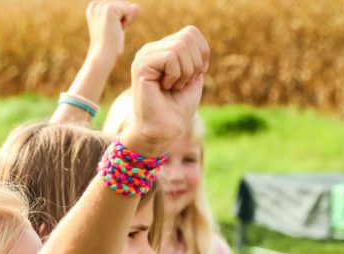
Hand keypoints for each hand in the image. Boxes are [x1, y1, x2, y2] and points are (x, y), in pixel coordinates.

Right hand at [86, 0, 137, 64]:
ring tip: (115, 30)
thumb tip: (137, 6)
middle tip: (113, 31)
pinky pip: (129, 10)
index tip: (111, 28)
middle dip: (124, 17)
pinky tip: (118, 29)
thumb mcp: (119, 25)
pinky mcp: (109, 9)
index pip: (118, 3)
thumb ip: (127, 14)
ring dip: (126, 19)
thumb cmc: (110, 44)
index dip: (120, 17)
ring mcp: (101, 6)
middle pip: (123, 2)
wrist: (103, 55)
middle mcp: (96, 3)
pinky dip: (128, 21)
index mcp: (94, 6)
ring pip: (126, 5)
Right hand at [123, 26, 209, 156]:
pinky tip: (166, 87)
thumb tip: (194, 39)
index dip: (202, 53)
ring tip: (174, 87)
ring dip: (185, 71)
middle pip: (188, 36)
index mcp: (162, 50)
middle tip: (182, 84)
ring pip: (180, 46)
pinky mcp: (141, 66)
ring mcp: (144, 56)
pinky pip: (170, 57)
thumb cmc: (177, 109)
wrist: (164, 131)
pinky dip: (176, 75)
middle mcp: (151, 50)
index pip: (191, 32)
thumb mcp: (193, 77)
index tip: (195, 76)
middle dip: (194, 64)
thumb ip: (194, 56)